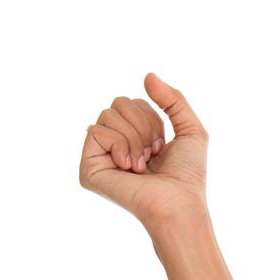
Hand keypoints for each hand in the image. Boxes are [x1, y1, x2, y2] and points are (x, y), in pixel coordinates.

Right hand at [79, 73, 209, 232]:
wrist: (179, 204)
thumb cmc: (188, 176)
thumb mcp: (191, 130)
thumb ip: (173, 100)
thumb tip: (147, 75)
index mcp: (132, 138)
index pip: (131, 102)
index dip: (152, 118)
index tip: (163, 146)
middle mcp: (114, 146)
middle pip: (118, 103)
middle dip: (144, 125)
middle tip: (153, 155)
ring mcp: (99, 157)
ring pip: (107, 115)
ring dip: (135, 137)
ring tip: (143, 165)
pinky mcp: (88, 168)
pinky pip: (95, 131)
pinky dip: (119, 145)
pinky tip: (129, 168)